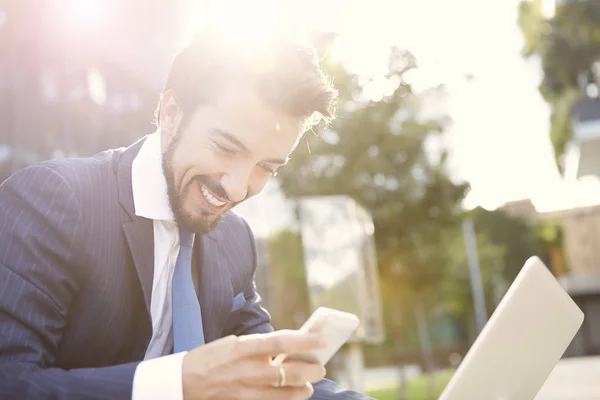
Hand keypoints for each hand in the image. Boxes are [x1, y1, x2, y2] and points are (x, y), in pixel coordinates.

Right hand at [182, 330, 327, 399]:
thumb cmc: (211, 357)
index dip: (304, 340)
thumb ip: (259, 347)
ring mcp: (244, 390)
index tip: (323, 339)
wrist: (183, 381)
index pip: (280, 342)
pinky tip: (293, 395)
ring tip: (309, 386)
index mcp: (242, 347)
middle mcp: (245, 369)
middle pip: (287, 372)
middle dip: (310, 370)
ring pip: (283, 393)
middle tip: (321, 367)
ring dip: (302, 390)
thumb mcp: (233, 343)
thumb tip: (288, 347)